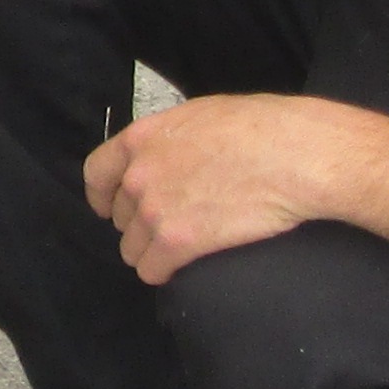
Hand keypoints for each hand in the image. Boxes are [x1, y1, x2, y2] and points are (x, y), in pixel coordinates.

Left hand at [82, 94, 357, 283]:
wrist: (292, 156)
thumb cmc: (259, 128)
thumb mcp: (199, 116)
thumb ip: (169, 140)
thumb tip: (168, 153)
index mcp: (140, 139)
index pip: (96, 173)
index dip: (102, 195)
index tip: (108, 208)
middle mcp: (138, 175)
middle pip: (119, 215)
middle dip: (137, 224)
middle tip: (164, 227)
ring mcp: (155, 210)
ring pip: (132, 247)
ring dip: (150, 251)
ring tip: (175, 250)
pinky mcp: (177, 242)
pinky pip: (152, 269)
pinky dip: (162, 272)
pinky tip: (178, 269)